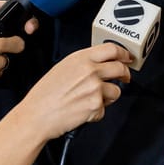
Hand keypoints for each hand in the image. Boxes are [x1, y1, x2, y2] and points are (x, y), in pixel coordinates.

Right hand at [17, 43, 131, 140]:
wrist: (36, 115)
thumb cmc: (44, 95)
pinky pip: (105, 108)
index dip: (123, 53)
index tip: (127, 58)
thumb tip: (100, 63)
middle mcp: (90, 71)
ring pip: (116, 91)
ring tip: (92, 99)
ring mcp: (95, 88)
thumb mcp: (62, 67)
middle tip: (124, 78)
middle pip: (120, 68)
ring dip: (109, 96)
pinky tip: (83, 110)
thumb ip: (83, 63)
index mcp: (81, 58)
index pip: (112, 49)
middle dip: (125, 74)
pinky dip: (96, 112)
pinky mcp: (96, 106)